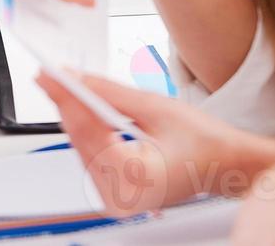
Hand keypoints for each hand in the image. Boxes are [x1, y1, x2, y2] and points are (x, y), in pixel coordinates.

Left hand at [37, 70, 270, 215]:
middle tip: (50, 75)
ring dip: (74, 117)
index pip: (89, 132)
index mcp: (136, 177)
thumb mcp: (157, 107)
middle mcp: (123, 196)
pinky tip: (79, 109)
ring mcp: (117, 199)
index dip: (67, 99)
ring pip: (83, 149)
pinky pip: (92, 157)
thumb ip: (112, 94)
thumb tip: (79, 80)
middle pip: (81, 142)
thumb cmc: (205, 142)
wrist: (224, 165)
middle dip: (67, 105)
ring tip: (61, 86)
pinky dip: (87, 131)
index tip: (50, 76)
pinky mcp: (116, 194)